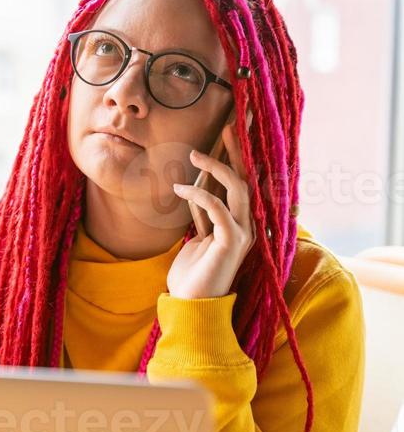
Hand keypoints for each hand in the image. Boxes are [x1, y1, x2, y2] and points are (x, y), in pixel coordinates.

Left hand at [168, 121, 256, 299]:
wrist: (191, 305)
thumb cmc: (194, 271)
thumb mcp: (198, 233)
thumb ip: (203, 210)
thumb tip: (198, 181)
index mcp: (242, 221)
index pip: (246, 181)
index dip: (241, 156)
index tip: (233, 129)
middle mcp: (250, 224)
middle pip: (249, 178)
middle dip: (239, 151)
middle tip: (229, 126)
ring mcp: (244, 233)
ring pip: (238, 188)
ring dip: (216, 167)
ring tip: (193, 155)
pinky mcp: (231, 242)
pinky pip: (217, 208)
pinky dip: (199, 195)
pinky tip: (180, 190)